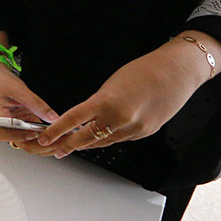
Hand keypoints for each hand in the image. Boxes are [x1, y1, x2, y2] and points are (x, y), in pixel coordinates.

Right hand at [0, 63, 57, 152]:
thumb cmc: (1, 81)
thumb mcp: (18, 89)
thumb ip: (35, 103)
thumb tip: (52, 117)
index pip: (1, 133)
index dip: (18, 136)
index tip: (34, 133)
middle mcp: (5, 126)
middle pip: (20, 143)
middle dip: (39, 144)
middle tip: (56, 139)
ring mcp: (16, 127)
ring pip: (30, 143)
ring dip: (46, 143)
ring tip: (62, 137)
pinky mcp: (25, 125)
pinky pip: (35, 136)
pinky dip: (47, 136)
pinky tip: (59, 133)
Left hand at [37, 44, 208, 157]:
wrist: (175, 73)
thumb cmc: (143, 71)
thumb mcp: (111, 85)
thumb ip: (97, 103)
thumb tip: (85, 119)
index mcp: (107, 102)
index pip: (74, 120)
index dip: (57, 131)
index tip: (45, 138)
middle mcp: (120, 119)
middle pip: (87, 139)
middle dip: (69, 145)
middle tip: (56, 149)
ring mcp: (134, 129)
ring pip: (103, 142)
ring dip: (87, 144)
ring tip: (72, 144)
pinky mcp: (145, 133)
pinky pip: (120, 140)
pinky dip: (108, 139)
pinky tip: (100, 136)